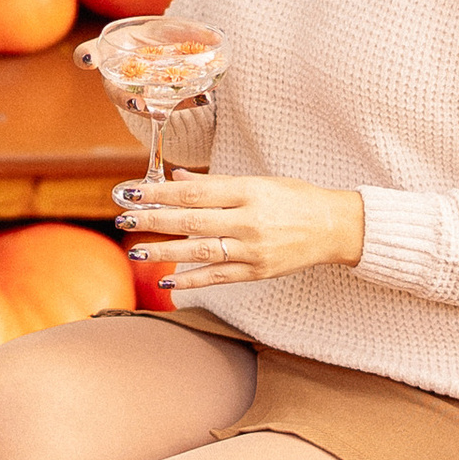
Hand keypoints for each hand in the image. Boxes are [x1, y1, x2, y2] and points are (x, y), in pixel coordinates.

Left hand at [115, 171, 365, 290]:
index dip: (160, 193)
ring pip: (200, 251)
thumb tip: (177, 180)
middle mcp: (249, 220)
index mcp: (248, 191)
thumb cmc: (295, 198)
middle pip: (192, 221)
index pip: (195, 192)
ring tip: (136, 250)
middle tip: (124, 218)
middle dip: (153, 220)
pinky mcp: (257, 272)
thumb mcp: (258, 182)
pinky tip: (167, 279)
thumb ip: (216, 184)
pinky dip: (191, 279)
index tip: (132, 192)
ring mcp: (253, 249)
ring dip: (164, 252)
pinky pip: (218, 277)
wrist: (335, 227)